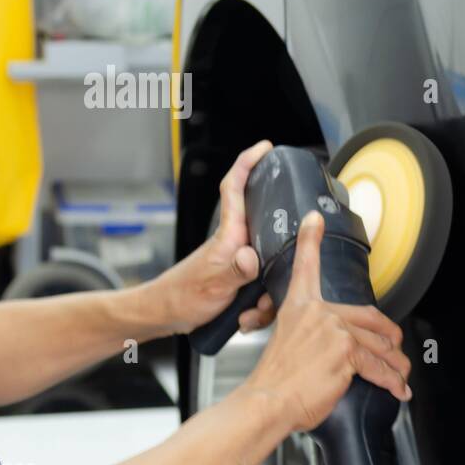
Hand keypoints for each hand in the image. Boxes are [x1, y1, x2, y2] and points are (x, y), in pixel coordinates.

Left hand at [152, 141, 275, 334]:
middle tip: (300, 242)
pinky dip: (261, 305)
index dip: (248, 163)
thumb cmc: (182, 298)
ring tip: (255, 312)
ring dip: (268, 292)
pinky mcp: (240, 279)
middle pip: (265, 223)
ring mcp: (238, 260)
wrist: (164, 317)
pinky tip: (250, 318)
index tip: (265, 147)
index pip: (235, 189)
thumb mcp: (212, 285)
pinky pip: (262, 286)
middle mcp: (236, 243)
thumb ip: (235, 270)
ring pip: (269, 263)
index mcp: (229, 236)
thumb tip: (251, 255)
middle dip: (282, 233)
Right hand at [242, 212, 411, 432]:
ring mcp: (334, 330)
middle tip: (396, 347)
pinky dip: (392, 382)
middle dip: (389, 335)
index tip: (315, 218)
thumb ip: (311, 336)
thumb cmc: (275, 381)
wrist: (266, 402)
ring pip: (379, 345)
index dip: (311, 239)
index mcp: (301, 307)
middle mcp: (319, 312)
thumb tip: (330, 346)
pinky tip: (397, 389)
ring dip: (395, 365)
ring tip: (400, 376)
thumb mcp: (287, 345)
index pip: (307, 267)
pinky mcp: (346, 352)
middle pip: (370, 317)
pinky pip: (379, 367)